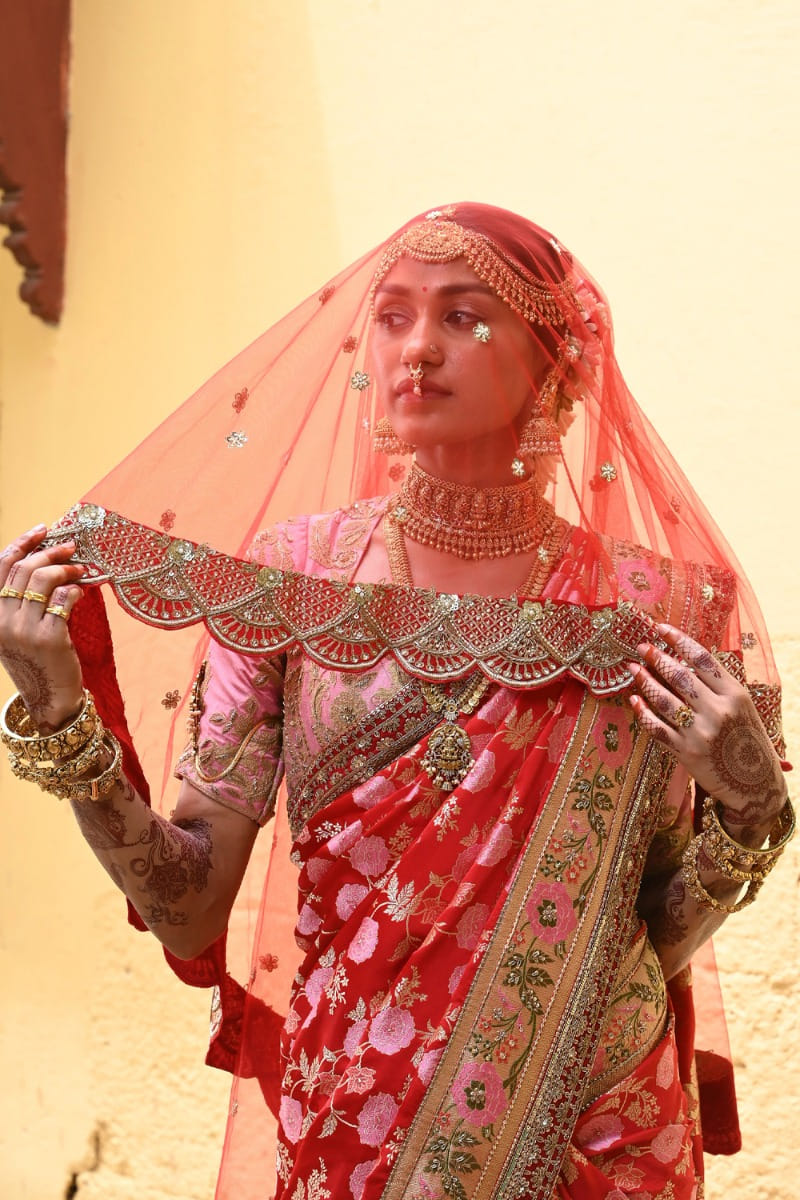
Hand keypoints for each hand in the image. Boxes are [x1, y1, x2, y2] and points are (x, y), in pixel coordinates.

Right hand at [0, 526, 85, 731]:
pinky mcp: (49, 637)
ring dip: (66, 569)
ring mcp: (24, 629)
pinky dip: (75, 590)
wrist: (49, 698)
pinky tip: (81, 592)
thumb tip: (42, 560)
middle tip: (71, 548)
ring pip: (44, 580)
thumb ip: (19, 600)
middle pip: (25, 569)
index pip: (1, 567)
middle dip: (50, 553)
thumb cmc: (37, 660)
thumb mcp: (15, 630)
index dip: (22, 543)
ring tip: (80, 570)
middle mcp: (1, 620)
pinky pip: (64, 599)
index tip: (42, 529)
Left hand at [628, 623, 785, 839]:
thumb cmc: (747, 739)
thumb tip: (684, 660)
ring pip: (664, 700)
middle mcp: (718, 711)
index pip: (702, 659)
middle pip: (680, 676)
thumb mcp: (742, 707)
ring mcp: (700, 733)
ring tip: (633, 668)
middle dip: (657, 658)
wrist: (756, 784)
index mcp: (735, 694)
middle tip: (642, 647)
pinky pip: (657, 728)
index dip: (679, 641)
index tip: (661, 628)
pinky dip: (643, 712)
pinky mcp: (686, 753)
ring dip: (645, 681)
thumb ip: (718, 686)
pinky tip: (634, 700)